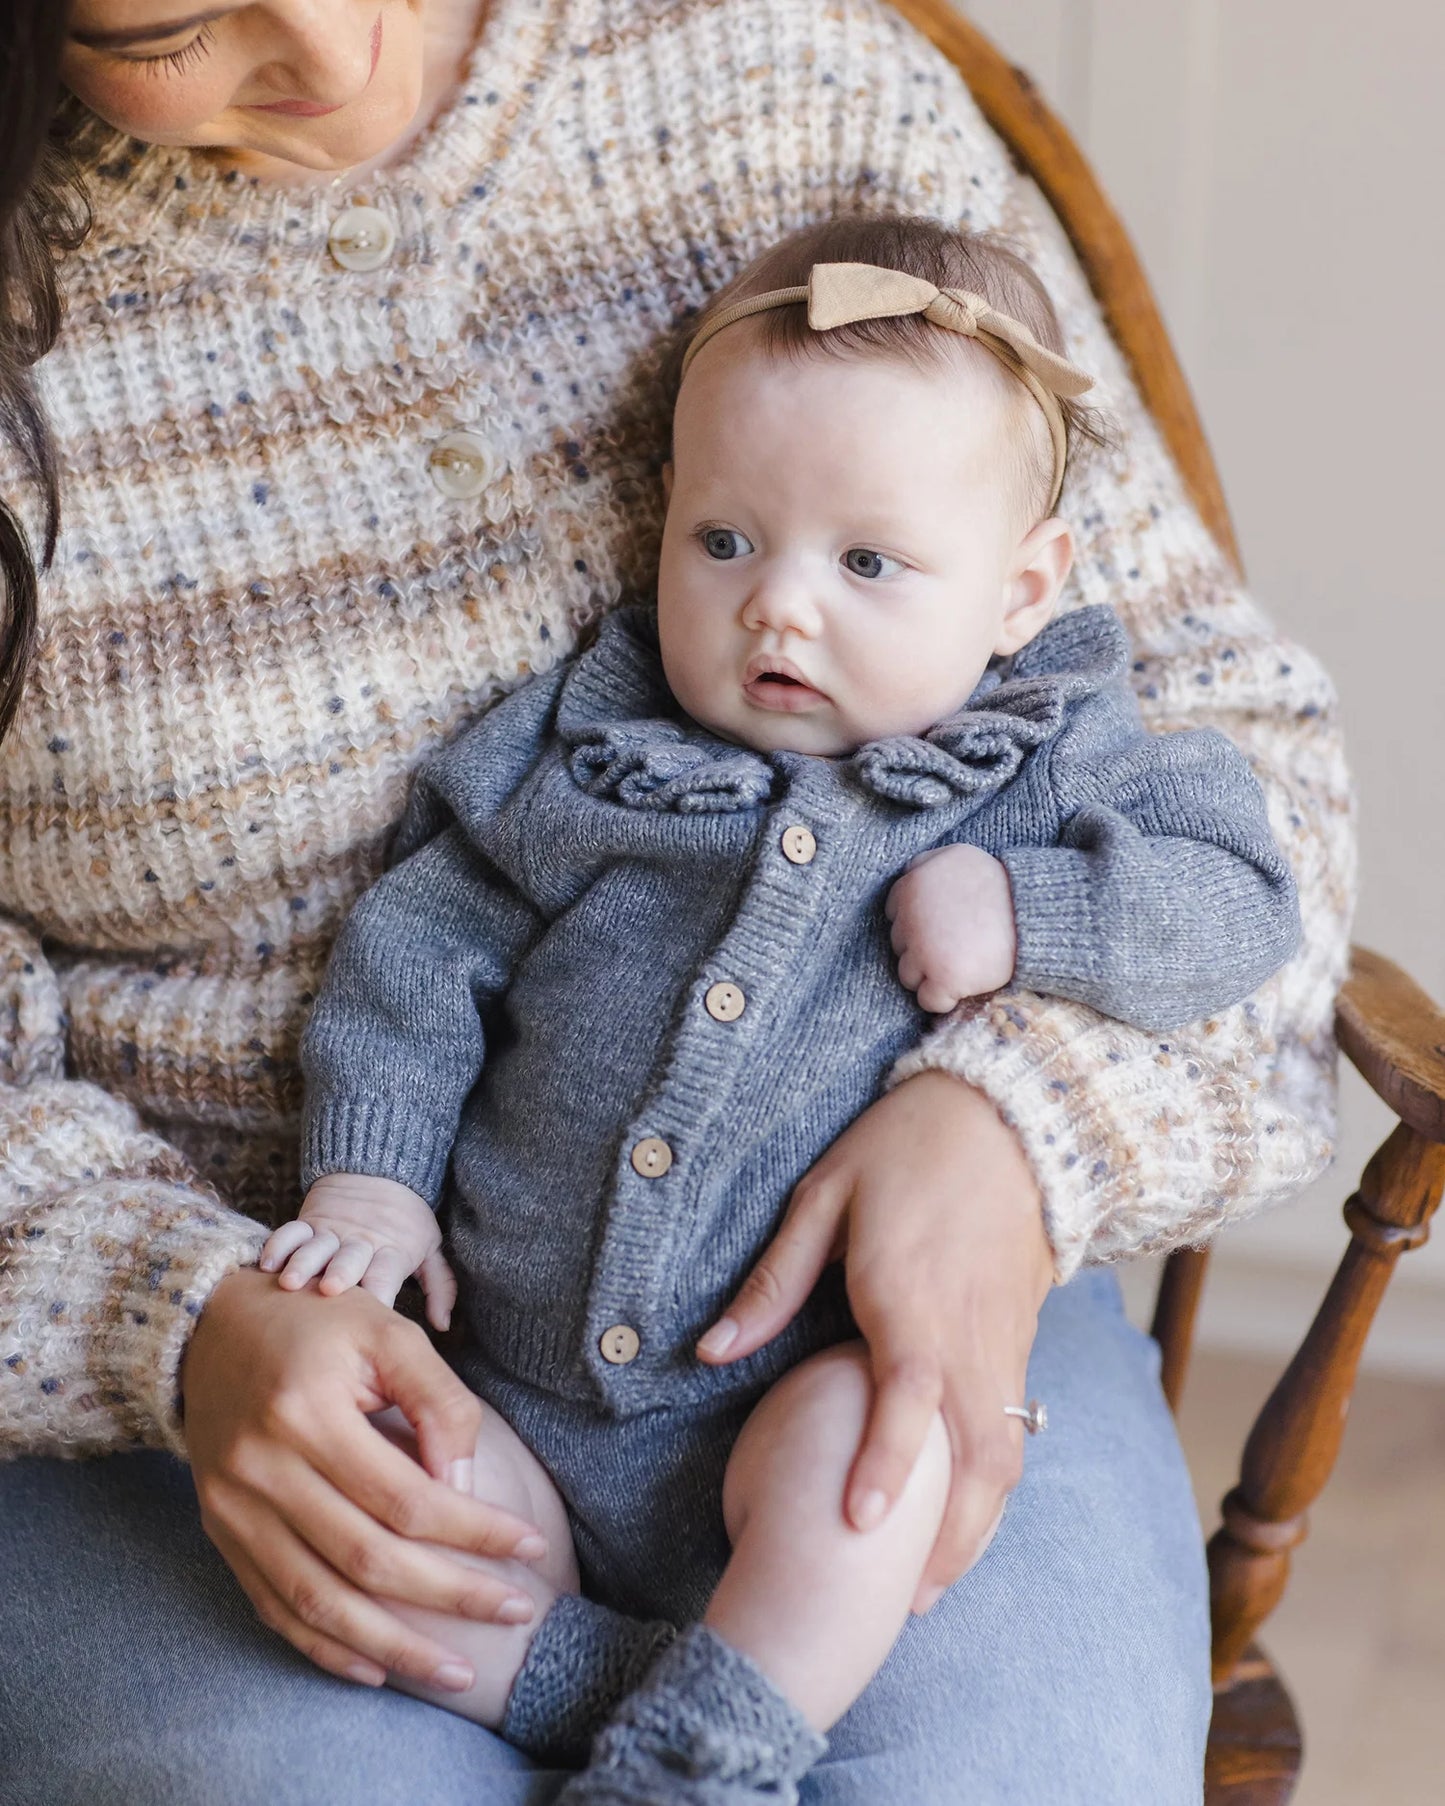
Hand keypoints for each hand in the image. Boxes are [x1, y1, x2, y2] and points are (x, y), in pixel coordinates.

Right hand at [181, 1267, 548, 1690]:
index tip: (530, 1547)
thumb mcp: (387, 1332)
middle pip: (366, 1559)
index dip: (473, 1531)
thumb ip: (436, 1399)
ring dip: (392, 1648)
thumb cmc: (317, 1323)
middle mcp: (261, 1470)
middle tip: (516, 1611)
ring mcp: (233, 1509)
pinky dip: (326, 1647)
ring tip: (455, 1672)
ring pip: (318, 1601)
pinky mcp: (221, 1532)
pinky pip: (274, 1607)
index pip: (405, 1498)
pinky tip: (377, 1668)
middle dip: (449, 1596)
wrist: (210, 1328)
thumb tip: (462, 1486)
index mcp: (306, 1413)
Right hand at [260, 1172, 455, 1331]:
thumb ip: (440, 1286)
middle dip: (340, 1273)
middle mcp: (360, 1243)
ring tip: (290, 1281)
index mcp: (393, 1251)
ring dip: (303, 1263)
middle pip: (349, 1259)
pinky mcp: (311, 1220)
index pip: (386, 1275)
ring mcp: (332, 1231)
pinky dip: (278, 1244)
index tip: (370, 1318)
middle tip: (331, 1289)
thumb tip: (443, 1325)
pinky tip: (267, 1263)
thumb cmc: (408, 1222)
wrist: (383, 1170)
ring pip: (315, 1248)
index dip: (379, 1294)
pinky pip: (291, 1231)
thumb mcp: (431, 1248)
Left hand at [696, 1070, 1052, 1611]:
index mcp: (914, 1297)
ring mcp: (1004, 1343)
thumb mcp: (826, 1194)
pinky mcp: (1021, 1342)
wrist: (1013, 1115)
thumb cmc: (907, 1147)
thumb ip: (774, 1281)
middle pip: (976, 1457)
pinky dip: (992, 1486)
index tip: (862, 1525)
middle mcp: (969, 1335)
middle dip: (947, 1540)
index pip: (910, 1397)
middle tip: (901, 1608)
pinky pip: (1015, 1431)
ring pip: (1005, 1456)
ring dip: (975, 1528)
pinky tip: (960, 1518)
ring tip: (929, 1588)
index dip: (889, 1463)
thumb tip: (708, 1350)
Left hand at [886, 844, 1016, 1011]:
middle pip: (899, 945)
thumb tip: (906, 876)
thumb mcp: (960, 856)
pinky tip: (963, 985)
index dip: (917, 924)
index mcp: (913, 884)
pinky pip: (927, 1000)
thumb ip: (926, 863)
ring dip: (930, 975)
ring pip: (908, 975)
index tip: (941, 926)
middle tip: (957, 944)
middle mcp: (911, 916)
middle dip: (923, 948)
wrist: (1036, 915)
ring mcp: (925, 950)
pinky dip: (943, 999)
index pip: (894, 914)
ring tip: (962, 963)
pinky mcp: (944, 978)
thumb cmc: (1002, 887)